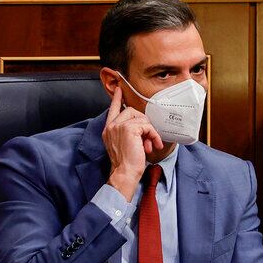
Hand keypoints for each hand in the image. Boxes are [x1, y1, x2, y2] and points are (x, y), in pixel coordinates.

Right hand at [102, 86, 162, 200]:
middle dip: (144, 123)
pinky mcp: (128, 128)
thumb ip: (131, 133)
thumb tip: (144, 128)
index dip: (117, 99)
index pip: (113, 110)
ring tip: (150, 145)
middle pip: (132, 111)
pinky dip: (153, 135)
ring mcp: (118, 126)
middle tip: (149, 139)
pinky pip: (147, 125)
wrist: (125, 173)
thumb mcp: (127, 145)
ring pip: (141, 118)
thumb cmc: (128, 163)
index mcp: (109, 130)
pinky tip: (152, 145)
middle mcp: (111, 126)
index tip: (120, 89)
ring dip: (150, 132)